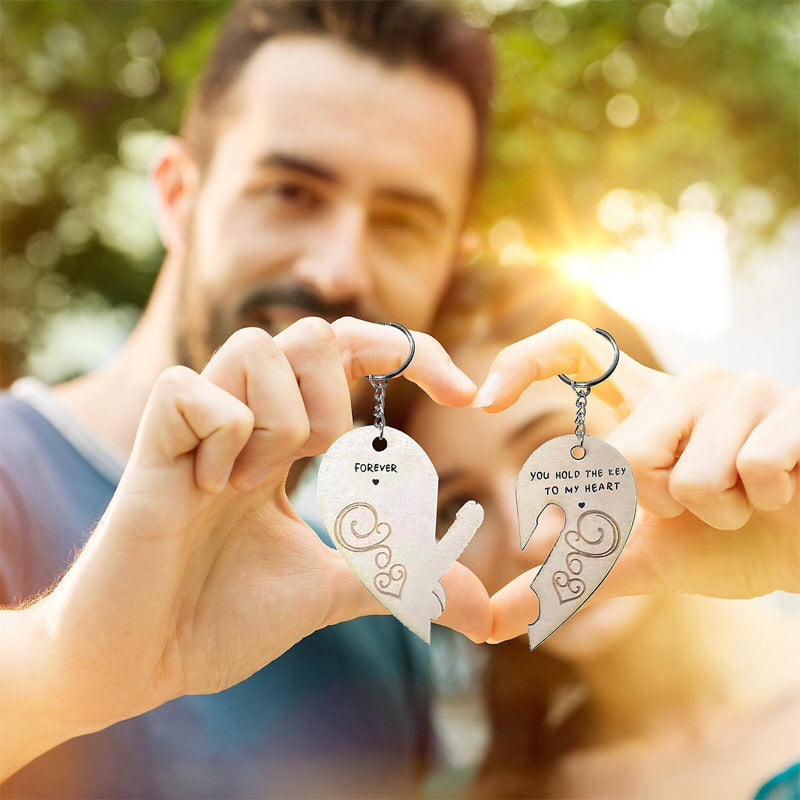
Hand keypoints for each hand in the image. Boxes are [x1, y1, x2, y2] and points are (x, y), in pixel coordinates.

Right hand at [8, 318, 489, 776]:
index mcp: (288, 441)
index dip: (413, 354)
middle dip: (333, 395)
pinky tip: (204, 490)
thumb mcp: (330, 591)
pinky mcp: (153, 440)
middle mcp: (249, 419)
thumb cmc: (222, 616)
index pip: (353, 355)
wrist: (143, 661)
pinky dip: (221, 438)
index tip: (468, 395)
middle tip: (308, 462)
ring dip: (279, 418)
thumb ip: (397, 579)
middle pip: (312, 332)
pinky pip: (194, 388)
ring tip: (250, 482)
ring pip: (259, 345)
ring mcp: (200, 425)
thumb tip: (482, 609)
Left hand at [473, 319, 799, 641]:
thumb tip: (489, 622)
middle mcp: (682, 383)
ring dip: (715, 512)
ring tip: (744, 499)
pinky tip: (780, 492)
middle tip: (696, 504)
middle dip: (659, 506)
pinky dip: (761, 503)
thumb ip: (567, 578)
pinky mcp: (790, 405)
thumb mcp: (634, 560)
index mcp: (642, 407)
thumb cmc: (726, 542)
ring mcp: (739, 387)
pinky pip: (748, 470)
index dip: (522, 362)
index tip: (483, 403)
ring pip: (688, 473)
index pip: (571, 347)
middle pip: (624, 454)